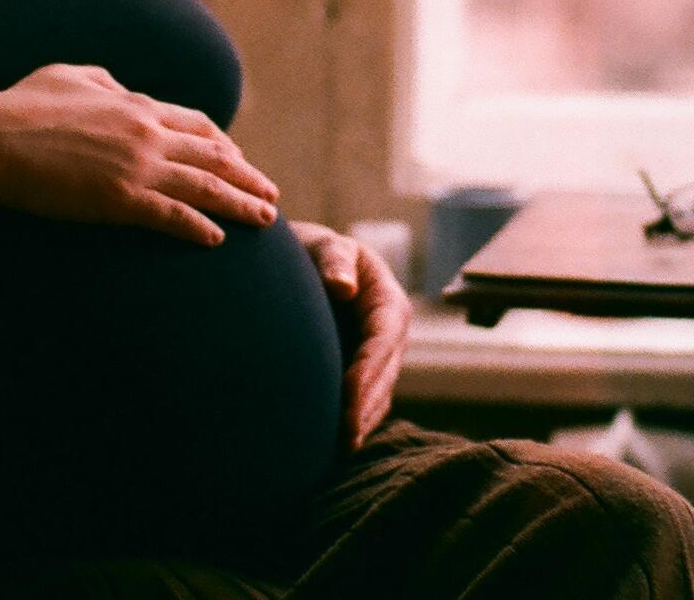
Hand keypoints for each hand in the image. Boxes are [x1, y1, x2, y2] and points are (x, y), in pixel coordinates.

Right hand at [0, 63, 278, 246]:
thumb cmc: (20, 106)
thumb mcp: (68, 75)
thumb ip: (103, 81)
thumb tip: (119, 87)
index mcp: (135, 105)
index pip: (194, 124)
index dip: (223, 143)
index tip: (240, 158)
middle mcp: (146, 134)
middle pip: (213, 156)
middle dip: (247, 177)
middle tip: (271, 195)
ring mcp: (136, 166)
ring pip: (204, 187)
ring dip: (240, 204)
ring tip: (265, 220)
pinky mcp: (120, 199)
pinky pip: (172, 215)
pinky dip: (198, 226)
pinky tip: (216, 240)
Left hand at [293, 219, 408, 448]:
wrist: (302, 264)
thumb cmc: (314, 252)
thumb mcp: (325, 246)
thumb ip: (334, 261)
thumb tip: (343, 287)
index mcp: (388, 303)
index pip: (383, 340)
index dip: (369, 370)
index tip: (349, 396)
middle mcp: (390, 335)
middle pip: (385, 375)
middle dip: (367, 405)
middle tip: (345, 435)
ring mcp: (379, 358)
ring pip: (378, 395)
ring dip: (362, 421)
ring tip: (341, 447)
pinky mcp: (364, 374)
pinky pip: (366, 402)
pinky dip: (354, 422)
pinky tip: (335, 445)